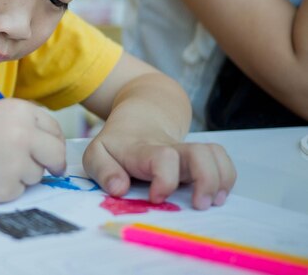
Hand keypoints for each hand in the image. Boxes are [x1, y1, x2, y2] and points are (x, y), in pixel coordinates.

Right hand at [0, 99, 66, 202]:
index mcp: (19, 111)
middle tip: (48, 167)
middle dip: (53, 162)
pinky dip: (6, 187)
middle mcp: (22, 135)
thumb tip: (54, 147)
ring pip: (38, 174)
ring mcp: (15, 164)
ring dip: (23, 173)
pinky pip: (19, 190)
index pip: (54, 128)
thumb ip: (24, 125)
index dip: (52, 140)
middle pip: (56, 154)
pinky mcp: (5, 188)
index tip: (49, 149)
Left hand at [83, 134, 235, 209]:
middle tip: (199, 205)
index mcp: (143, 151)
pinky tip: (216, 195)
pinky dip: (226, 178)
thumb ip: (103, 171)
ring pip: (215, 154)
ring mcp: (187, 152)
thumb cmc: (117, 144)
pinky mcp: (199, 158)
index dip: (165, 179)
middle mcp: (171, 149)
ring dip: (221, 180)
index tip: (156, 198)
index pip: (163, 157)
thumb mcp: (97, 154)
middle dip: (206, 180)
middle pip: (199, 153)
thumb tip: (119, 188)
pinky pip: (222, 161)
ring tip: (210, 202)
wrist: (139, 118)